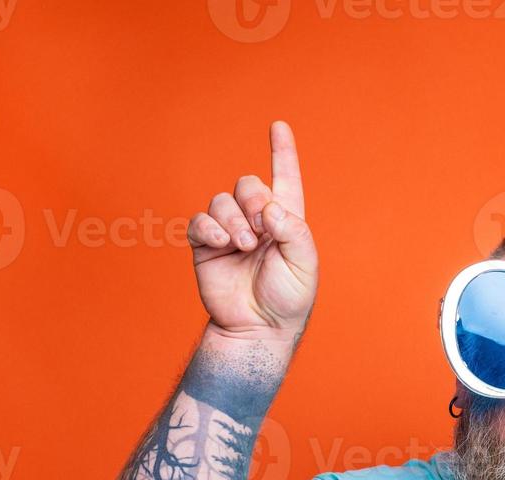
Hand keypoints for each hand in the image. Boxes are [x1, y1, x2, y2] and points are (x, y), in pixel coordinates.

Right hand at [186, 121, 317, 336]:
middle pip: (248, 184)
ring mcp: (229, 232)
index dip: (283, 153)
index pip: (285, 179)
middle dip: (254, 199)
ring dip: (233, 219)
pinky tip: (224, 245)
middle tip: (262, 229)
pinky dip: (210, 228)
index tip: (279, 126)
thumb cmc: (287, 299)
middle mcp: (256, 222)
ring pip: (222, 200)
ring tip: (243, 246)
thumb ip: (293, 230)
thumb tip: (269, 208)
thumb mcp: (304, 264)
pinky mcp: (206, 246)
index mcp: (286, 221)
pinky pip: (200, 222)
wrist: (258, 328)